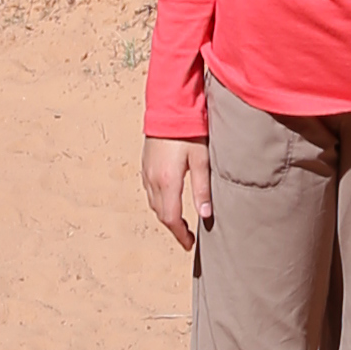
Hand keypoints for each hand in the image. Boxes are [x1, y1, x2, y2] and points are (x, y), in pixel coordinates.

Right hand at [141, 136, 210, 250]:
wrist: (169, 104)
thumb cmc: (189, 130)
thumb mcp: (201, 160)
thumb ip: (202, 189)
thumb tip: (206, 216)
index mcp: (167, 182)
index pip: (171, 219)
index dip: (180, 235)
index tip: (190, 245)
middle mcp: (153, 180)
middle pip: (161, 214)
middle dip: (174, 228)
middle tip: (187, 236)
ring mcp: (147, 171)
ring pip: (153, 203)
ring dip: (166, 215)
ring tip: (180, 221)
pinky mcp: (145, 163)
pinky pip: (149, 191)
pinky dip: (159, 201)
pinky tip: (169, 199)